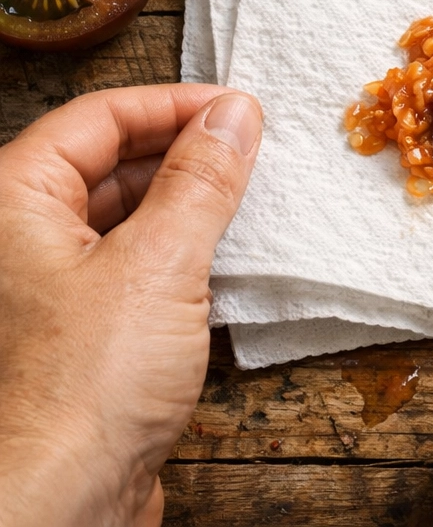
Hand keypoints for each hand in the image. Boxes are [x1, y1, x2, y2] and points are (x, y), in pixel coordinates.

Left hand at [0, 84, 262, 526]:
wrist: (54, 515)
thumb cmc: (81, 391)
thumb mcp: (159, 263)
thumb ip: (201, 178)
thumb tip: (235, 112)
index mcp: (13, 202)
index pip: (98, 117)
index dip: (173, 103)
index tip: (237, 108)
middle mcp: (19, 238)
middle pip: (109, 161)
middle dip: (184, 149)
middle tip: (253, 148)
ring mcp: (48, 286)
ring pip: (124, 213)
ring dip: (186, 199)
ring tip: (247, 194)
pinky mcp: (80, 330)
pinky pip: (133, 262)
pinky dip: (179, 248)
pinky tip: (222, 253)